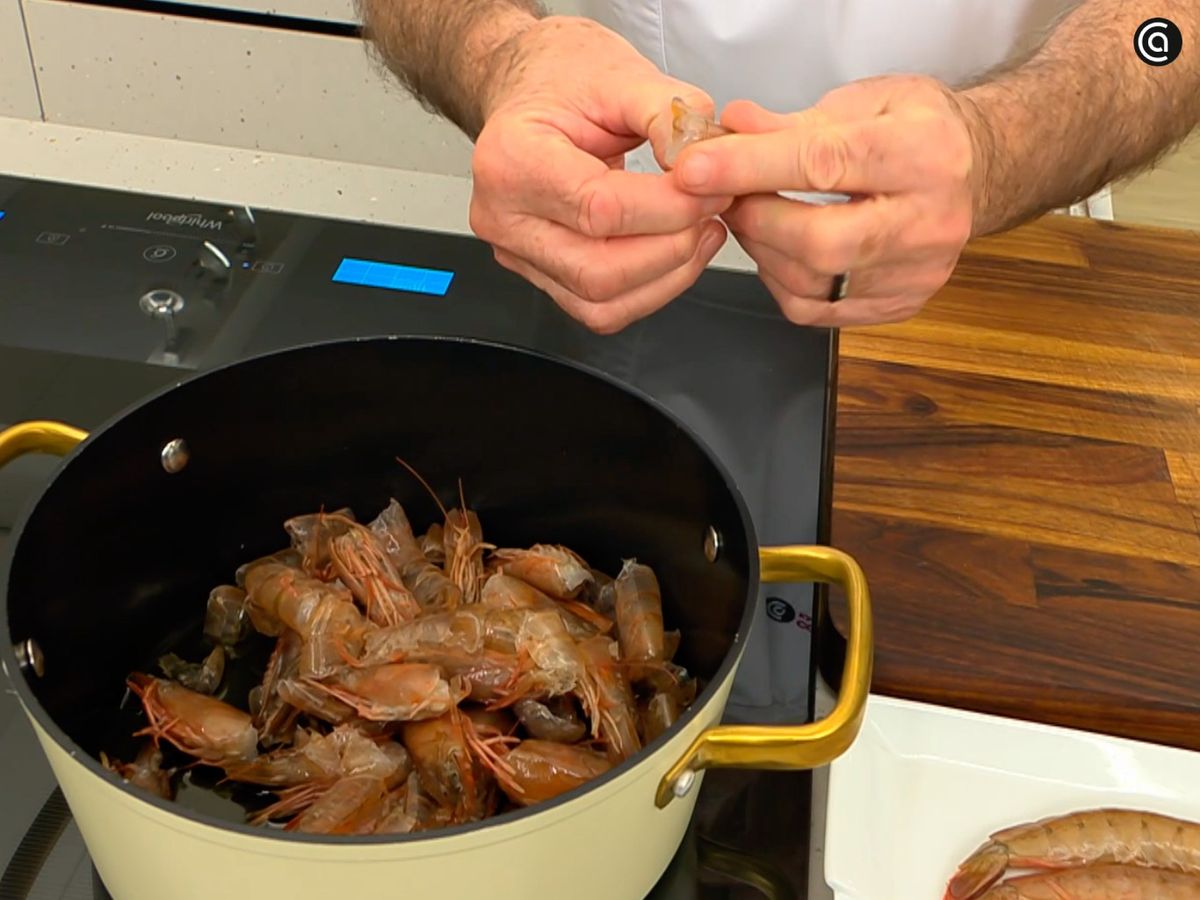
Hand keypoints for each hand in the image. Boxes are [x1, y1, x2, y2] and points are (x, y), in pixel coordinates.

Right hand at [470, 17, 731, 333]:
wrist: (533, 89)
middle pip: (598, 271)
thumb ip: (669, 115)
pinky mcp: (541, 274)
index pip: (598, 209)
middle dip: (673, 250)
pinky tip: (676, 252)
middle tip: (714, 211)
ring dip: (666, 277)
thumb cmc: (565, 79)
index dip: (669, 208)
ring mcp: (517, 253)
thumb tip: (704, 165)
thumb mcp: (622, 74)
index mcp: (512, 159)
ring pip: (600, 305)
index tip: (715, 188)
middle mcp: (504, 216)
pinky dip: (648, 289)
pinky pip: (599, 308)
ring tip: (702, 232)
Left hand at [667, 75, 985, 325]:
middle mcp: (930, 221)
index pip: (822, 164)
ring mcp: (917, 273)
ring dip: (761, 251)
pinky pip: (817, 310)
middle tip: (723, 198)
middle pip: (819, 242)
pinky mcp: (898, 305)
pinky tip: (778, 251)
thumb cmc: (916, 131)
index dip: (748, 168)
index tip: (694, 168)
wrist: (976, 169)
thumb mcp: (863, 102)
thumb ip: (791, 123)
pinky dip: (782, 282)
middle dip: (754, 221)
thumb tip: (728, 130)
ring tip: (750, 217)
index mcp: (923, 154)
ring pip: (813, 283)